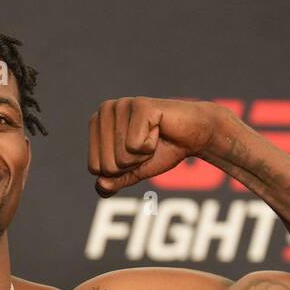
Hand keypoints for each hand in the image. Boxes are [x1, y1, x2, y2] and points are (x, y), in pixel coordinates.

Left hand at [87, 97, 222, 196]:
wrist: (193, 136)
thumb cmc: (162, 150)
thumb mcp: (133, 172)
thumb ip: (114, 181)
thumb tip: (100, 185)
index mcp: (96, 124)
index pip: (95, 168)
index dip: (121, 170)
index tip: (135, 153)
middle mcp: (105, 110)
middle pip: (107, 164)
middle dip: (132, 163)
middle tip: (146, 145)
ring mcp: (122, 105)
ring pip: (121, 156)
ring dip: (143, 155)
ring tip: (153, 137)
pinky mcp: (140, 105)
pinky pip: (135, 145)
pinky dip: (151, 145)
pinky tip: (159, 129)